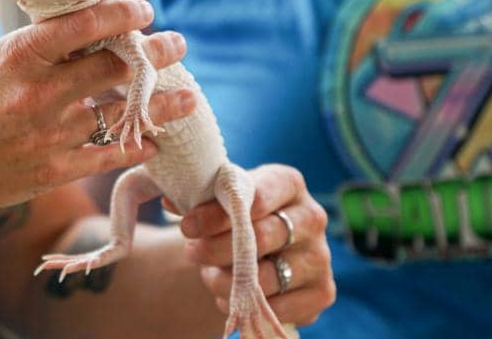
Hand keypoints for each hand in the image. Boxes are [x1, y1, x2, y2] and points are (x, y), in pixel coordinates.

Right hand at [0, 0, 195, 227]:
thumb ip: (46, 43)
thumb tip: (97, 23)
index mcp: (24, 54)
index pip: (87, 24)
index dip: (124, 14)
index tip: (145, 10)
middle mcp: (41, 91)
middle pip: (115, 67)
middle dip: (155, 54)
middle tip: (178, 46)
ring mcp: (49, 133)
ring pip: (120, 114)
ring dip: (161, 105)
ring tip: (189, 98)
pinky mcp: (53, 170)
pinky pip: (107, 156)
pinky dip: (135, 147)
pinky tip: (154, 141)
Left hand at [169, 164, 334, 326]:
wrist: (262, 247)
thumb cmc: (236, 213)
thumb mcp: (220, 196)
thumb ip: (197, 196)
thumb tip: (169, 204)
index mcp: (289, 183)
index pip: (256, 196)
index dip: (217, 213)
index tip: (187, 226)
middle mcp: (312, 217)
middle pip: (261, 237)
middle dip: (216, 248)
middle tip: (191, 252)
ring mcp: (320, 257)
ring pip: (267, 277)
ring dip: (227, 281)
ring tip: (208, 275)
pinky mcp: (322, 292)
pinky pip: (279, 308)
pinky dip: (247, 305)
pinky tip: (229, 296)